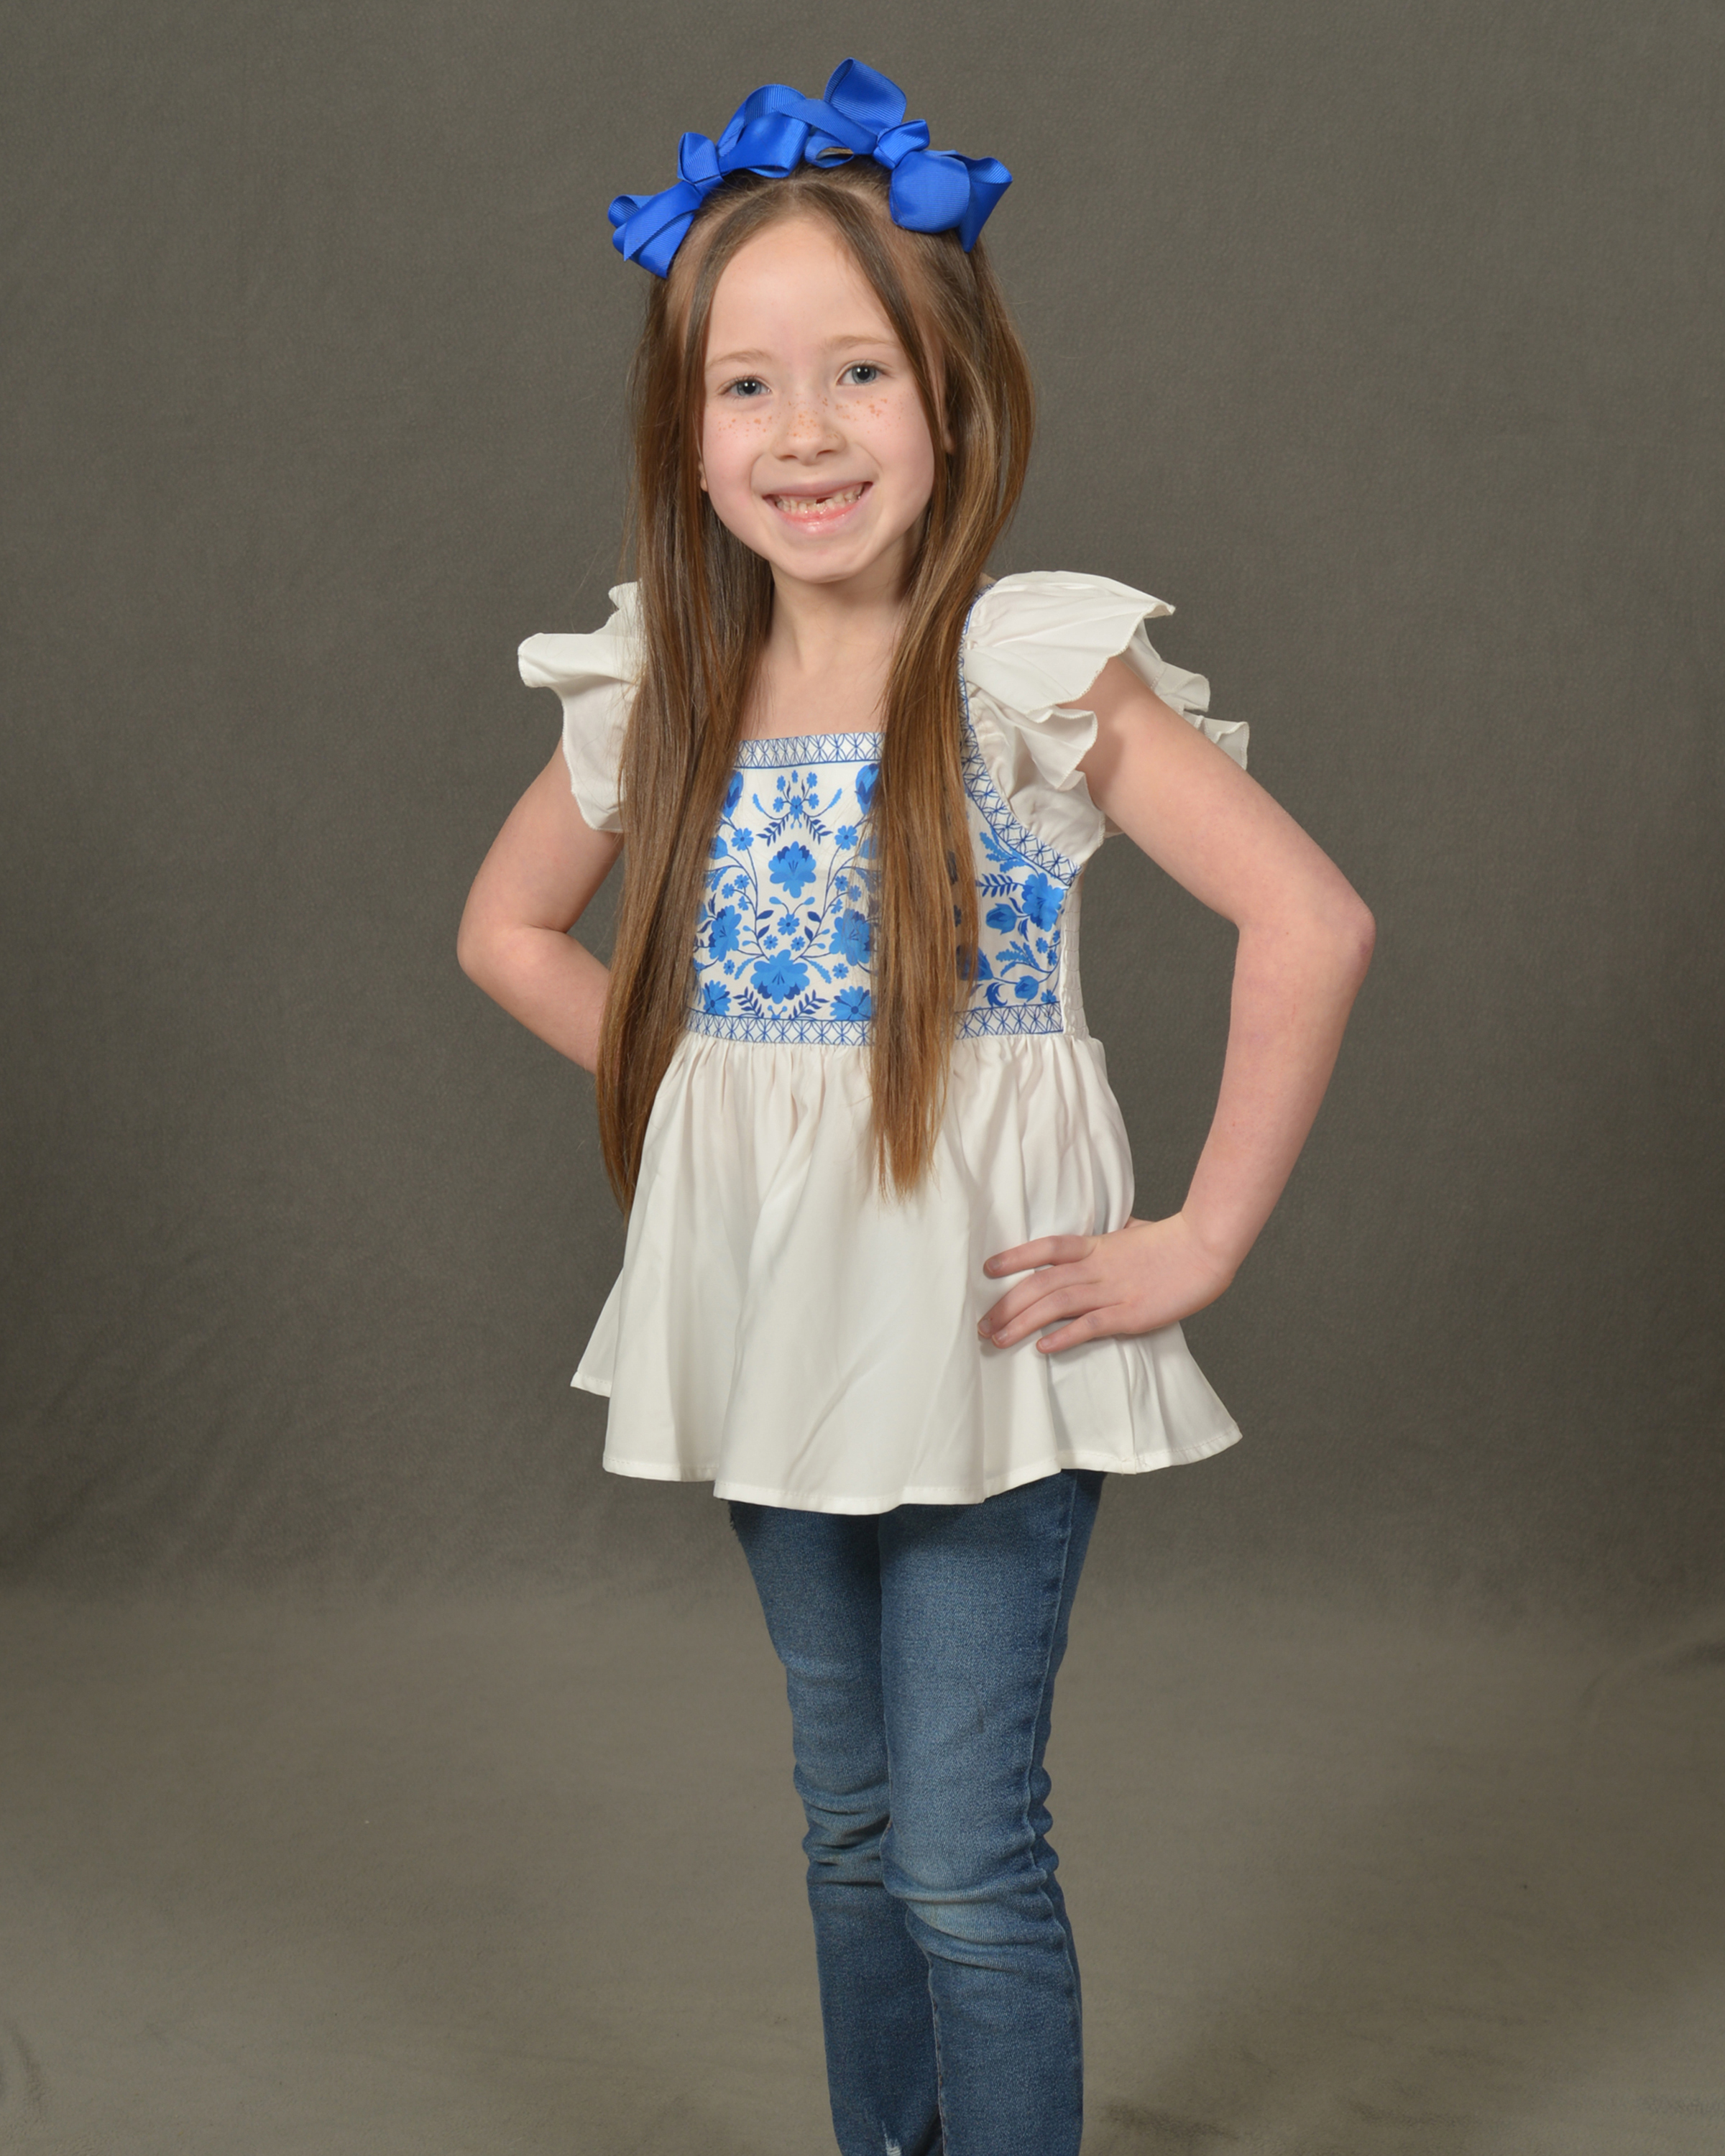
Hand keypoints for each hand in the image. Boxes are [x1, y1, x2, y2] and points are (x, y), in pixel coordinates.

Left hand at [977, 1214, 1237, 1353]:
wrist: (1206, 1248)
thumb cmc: (1173, 1241)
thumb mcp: (1135, 1232)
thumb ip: (1115, 1236)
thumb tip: (1113, 1229)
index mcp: (1096, 1246)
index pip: (1046, 1248)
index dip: (1014, 1257)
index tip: (987, 1270)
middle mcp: (1097, 1267)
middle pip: (1040, 1283)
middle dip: (1007, 1305)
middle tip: (982, 1325)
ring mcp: (1113, 1290)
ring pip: (1056, 1305)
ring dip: (1022, 1323)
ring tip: (998, 1340)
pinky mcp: (1131, 1313)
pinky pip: (1090, 1325)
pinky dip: (1064, 1336)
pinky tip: (1042, 1347)